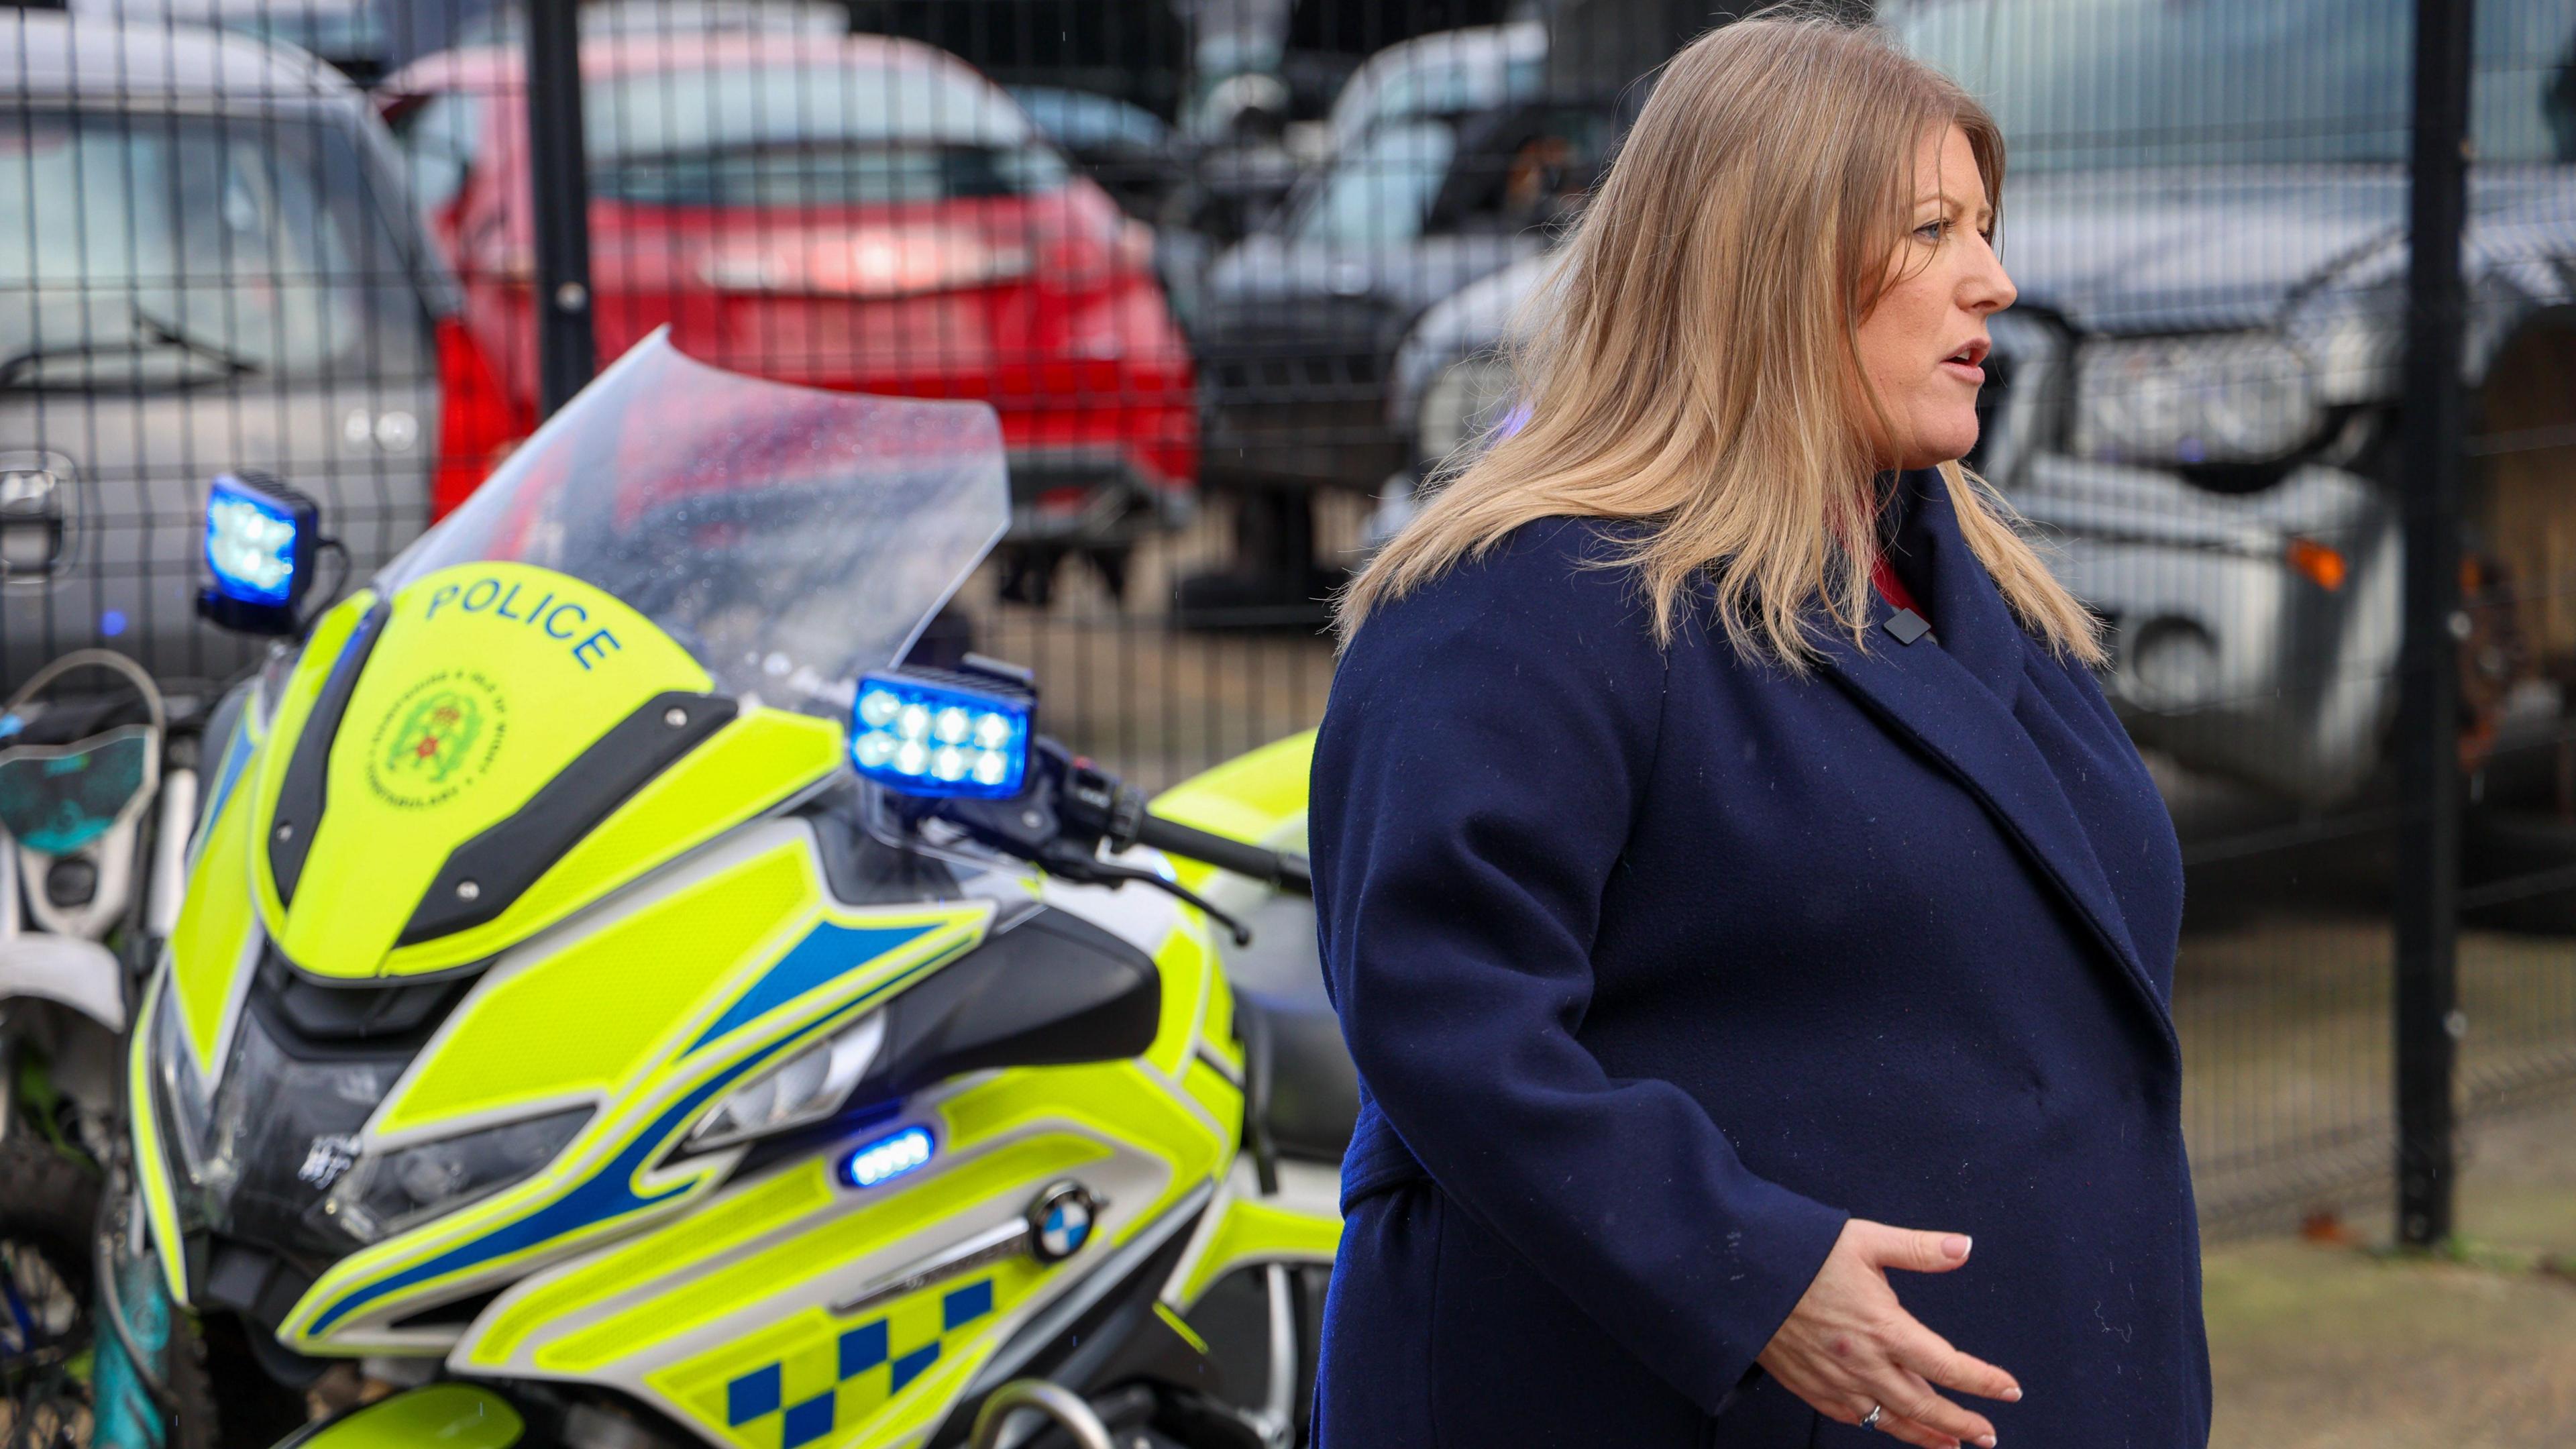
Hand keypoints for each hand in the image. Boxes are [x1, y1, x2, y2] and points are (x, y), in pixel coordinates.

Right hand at [1755, 1219, 2020, 1447]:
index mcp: (1884, 1327)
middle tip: (1987, 1435)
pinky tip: (1891, 1426)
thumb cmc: (1801, 1252)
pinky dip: (1880, 1427)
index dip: (1984, 1381)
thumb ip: (1918, 1249)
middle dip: (1961, 1424)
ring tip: (1951, 1446)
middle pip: (1925, 1406)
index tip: (2010, 1389)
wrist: (1739, 1273)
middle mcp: (1864, 1363)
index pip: (1948, 1364)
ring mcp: (1836, 1381)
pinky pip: (1853, 1418)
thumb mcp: (1864, 1240)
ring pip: (1890, 1420)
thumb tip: (1964, 1247)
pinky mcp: (1811, 1387)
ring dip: (1925, 1435)